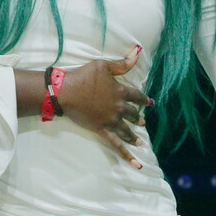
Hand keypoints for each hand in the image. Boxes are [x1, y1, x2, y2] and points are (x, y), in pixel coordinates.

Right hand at [57, 46, 149, 167]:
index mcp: (121, 91)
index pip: (137, 96)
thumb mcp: (103, 65)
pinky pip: (116, 144)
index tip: (150, 103)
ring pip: (127, 130)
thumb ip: (122, 63)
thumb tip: (138, 52)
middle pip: (132, 114)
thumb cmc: (83, 76)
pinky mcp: (101, 130)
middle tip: (142, 122)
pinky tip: (136, 163)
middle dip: (138, 117)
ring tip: (140, 140)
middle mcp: (119, 107)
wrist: (65, 91)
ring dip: (134, 136)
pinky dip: (127, 154)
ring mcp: (111, 120)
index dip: (144, 99)